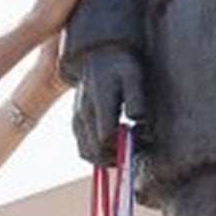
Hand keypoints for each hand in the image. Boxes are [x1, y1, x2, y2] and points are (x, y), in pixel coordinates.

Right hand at [72, 46, 145, 164]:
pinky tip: (115, 142)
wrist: (99, 56)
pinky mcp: (76, 123)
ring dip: (107, 158)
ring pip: (87, 154)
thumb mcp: (133, 76)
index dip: (123, 146)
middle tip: (135, 148)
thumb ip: (136, 98)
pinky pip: (84, 149)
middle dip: (117, 157)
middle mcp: (82, 114)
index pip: (106, 139)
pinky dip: (99, 154)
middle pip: (95, 152)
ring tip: (126, 146)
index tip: (138, 139)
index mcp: (97, 104)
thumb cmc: (121, 66)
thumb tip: (137, 121)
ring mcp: (77, 120)